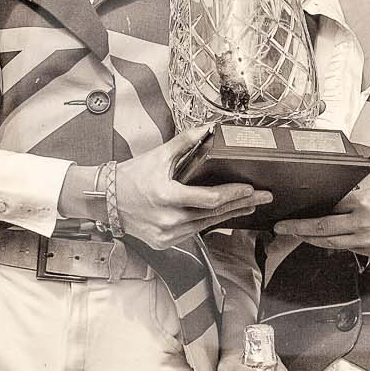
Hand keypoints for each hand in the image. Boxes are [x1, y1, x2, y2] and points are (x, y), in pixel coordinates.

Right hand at [116, 126, 268, 248]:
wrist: (105, 200)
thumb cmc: (131, 176)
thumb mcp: (159, 155)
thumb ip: (186, 142)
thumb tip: (208, 128)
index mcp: (167, 197)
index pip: (210, 199)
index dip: (233, 194)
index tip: (250, 188)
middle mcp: (168, 220)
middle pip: (213, 214)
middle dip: (242, 204)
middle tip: (263, 197)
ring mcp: (166, 234)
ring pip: (206, 225)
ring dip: (230, 215)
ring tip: (250, 206)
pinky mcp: (164, 242)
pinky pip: (193, 232)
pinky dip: (210, 223)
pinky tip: (224, 215)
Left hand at [274, 186, 369, 261]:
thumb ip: (362, 198)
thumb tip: (343, 202)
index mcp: (366, 202)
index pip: (328, 208)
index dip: (308, 212)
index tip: (293, 212)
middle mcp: (364, 224)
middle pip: (322, 230)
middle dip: (298, 229)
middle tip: (282, 228)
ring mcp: (369, 242)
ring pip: (332, 243)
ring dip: (312, 241)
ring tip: (298, 236)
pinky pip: (349, 248)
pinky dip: (335, 244)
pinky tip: (327, 241)